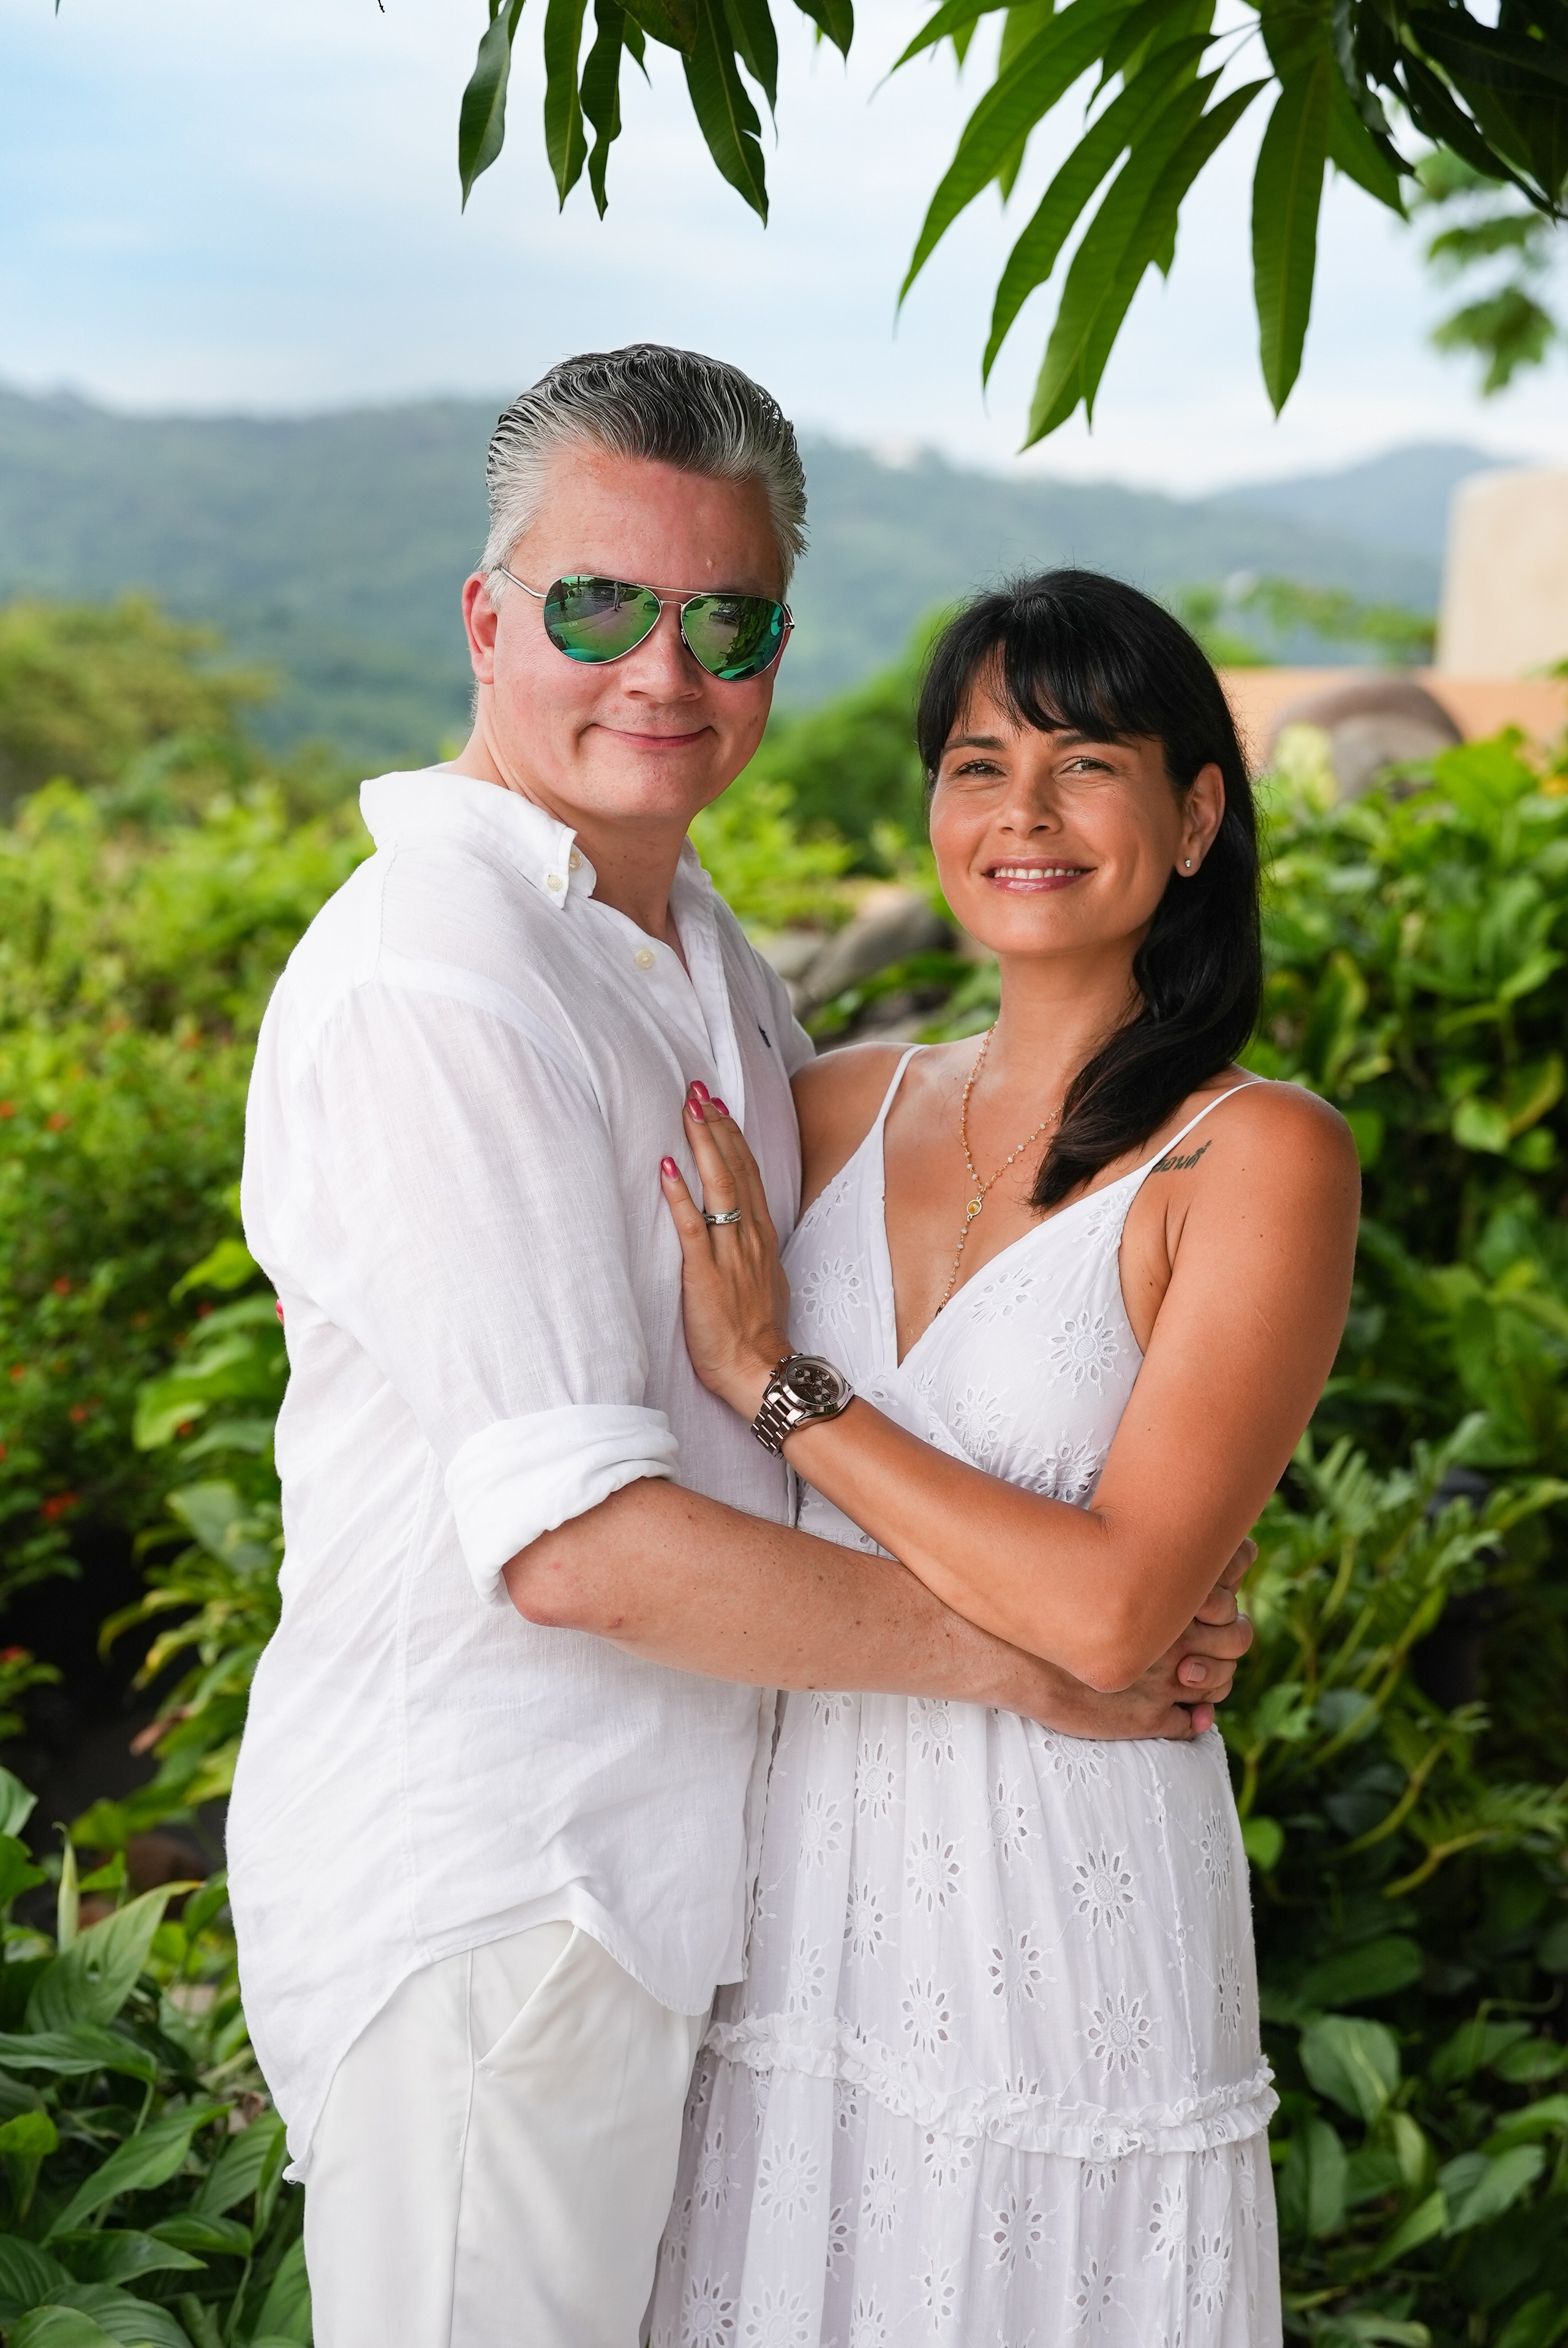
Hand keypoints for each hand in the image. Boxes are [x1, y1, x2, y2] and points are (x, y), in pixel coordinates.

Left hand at [659, 1082, 793, 1418]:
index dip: (732, 1136)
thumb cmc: (754, 1331)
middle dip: (716, 1126)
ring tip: (689, 1110)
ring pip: (720, 1187)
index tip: (716, 1104)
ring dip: (704, 1145)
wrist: (759, 1370)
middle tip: (697, 1089)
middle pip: (736, 1168)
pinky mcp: (705, 1276)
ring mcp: (730, 1255)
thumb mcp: (760, 1278)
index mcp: (760, 1236)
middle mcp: (749, 1237)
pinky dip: (681, 1195)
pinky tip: (668, 1167)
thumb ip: (746, 1247)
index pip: (748, 1172)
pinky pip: (694, 1228)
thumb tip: (734, 1225)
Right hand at [1002, 1538, 1255, 1740]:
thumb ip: (1133, 1558)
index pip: (1227, 1594)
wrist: (1014, 1655)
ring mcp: (1168, 1681)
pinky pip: (1191, 1723)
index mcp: (1168, 1598)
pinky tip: (1188, 1715)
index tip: (1213, 1596)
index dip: (1228, 1595)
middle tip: (1211, 1639)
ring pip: (1219, 1684)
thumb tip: (1165, 1543)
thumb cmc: (1046, 1602)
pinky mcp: (1151, 1718)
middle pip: (1235, 1640)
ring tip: (1198, 1678)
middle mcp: (1178, 1640)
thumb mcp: (1093, 1566)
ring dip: (1214, 1682)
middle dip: (1228, 1639)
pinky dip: (1195, 1719)